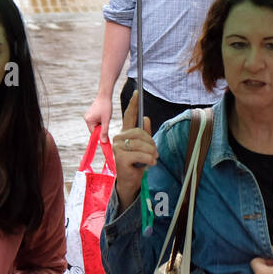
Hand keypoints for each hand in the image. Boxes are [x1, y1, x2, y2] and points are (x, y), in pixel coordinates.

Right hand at [84, 93, 112, 136]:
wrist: (104, 96)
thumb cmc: (106, 107)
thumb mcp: (106, 120)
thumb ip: (105, 131)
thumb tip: (103, 142)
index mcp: (88, 121)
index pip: (93, 133)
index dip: (100, 135)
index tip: (106, 135)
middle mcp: (86, 119)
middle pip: (94, 129)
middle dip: (101, 128)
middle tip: (107, 121)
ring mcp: (88, 116)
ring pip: (96, 125)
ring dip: (101, 123)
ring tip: (105, 116)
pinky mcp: (91, 114)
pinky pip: (95, 121)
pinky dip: (100, 120)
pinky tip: (103, 114)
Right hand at [112, 91, 155, 207]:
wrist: (130, 181)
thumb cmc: (137, 163)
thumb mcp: (144, 147)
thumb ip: (145, 133)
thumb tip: (147, 118)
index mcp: (124, 133)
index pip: (129, 116)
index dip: (133, 104)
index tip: (137, 92)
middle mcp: (118, 138)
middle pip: (141, 133)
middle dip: (151, 144)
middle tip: (154, 154)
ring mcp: (118, 148)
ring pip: (143, 145)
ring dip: (152, 154)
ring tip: (151, 160)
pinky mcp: (121, 158)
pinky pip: (143, 155)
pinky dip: (149, 161)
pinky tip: (148, 165)